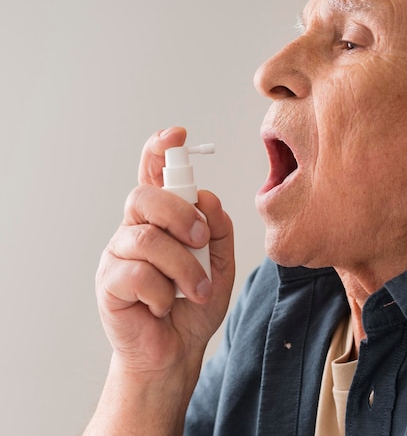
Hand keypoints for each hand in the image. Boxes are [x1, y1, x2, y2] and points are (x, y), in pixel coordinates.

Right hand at [96, 127, 234, 376]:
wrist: (178, 349)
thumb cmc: (195, 303)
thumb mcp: (221, 265)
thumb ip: (218, 231)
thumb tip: (208, 198)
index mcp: (162, 219)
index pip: (153, 175)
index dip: (159, 151)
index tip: (176, 135)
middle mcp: (136, 228)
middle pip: (145, 196)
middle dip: (180, 214)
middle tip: (200, 239)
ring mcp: (118, 253)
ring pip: (148, 239)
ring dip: (183, 268)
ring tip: (196, 291)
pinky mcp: (108, 280)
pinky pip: (137, 274)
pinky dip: (162, 293)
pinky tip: (163, 305)